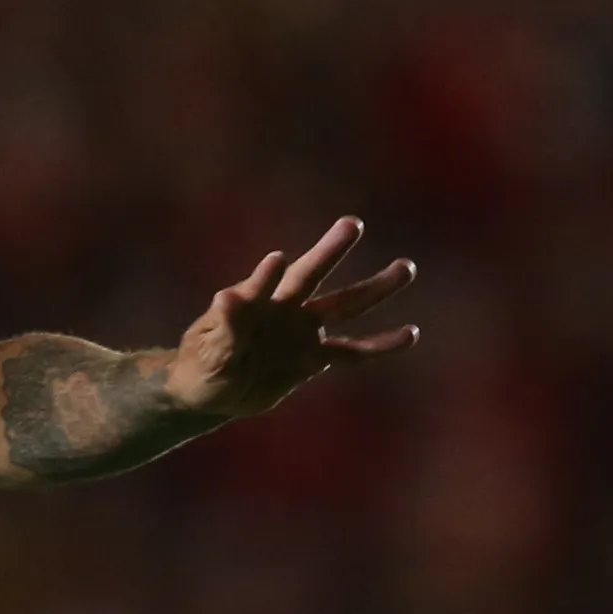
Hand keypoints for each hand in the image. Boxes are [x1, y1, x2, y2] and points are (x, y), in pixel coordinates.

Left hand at [169, 217, 418, 425]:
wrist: (212, 390)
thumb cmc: (202, 363)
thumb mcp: (207, 350)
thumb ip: (224, 327)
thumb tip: (227, 297)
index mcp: (252, 301)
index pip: (261, 285)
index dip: (267, 276)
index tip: (277, 260)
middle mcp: (283, 308)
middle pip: (311, 275)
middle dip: (331, 251)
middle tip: (352, 224)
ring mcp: (302, 330)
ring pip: (344, 305)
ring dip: (374, 289)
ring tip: (406, 268)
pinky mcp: (313, 357)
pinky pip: (353, 352)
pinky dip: (380, 345)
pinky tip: (410, 334)